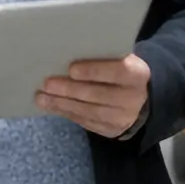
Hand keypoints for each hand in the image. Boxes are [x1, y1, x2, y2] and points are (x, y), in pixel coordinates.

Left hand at [38, 53, 153, 138]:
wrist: (142, 99)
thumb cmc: (122, 71)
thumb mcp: (121, 60)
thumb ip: (103, 57)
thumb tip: (68, 53)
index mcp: (137, 75)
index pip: (116, 72)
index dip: (93, 71)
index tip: (71, 69)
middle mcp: (133, 98)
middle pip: (98, 94)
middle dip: (70, 89)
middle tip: (48, 84)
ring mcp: (122, 118)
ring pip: (89, 111)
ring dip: (62, 104)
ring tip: (42, 97)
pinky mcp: (111, 130)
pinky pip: (86, 122)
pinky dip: (67, 113)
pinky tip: (52, 106)